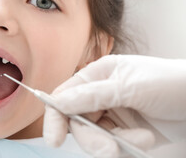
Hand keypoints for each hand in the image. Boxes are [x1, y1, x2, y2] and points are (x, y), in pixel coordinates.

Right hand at [43, 55, 185, 156]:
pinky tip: (145, 139)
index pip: (65, 94)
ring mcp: (112, 114)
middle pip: (77, 121)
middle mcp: (100, 94)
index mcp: (98, 75)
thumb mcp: (130, 87)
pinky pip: (112, 145)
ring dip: (114, 143)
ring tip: (142, 140)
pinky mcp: (124, 132)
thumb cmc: (170, 84)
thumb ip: (92, 96)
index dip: (55, 116)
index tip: (54, 139)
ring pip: (94, 136)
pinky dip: (126, 146)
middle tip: (109, 150)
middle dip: (91, 137)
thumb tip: (58, 102)